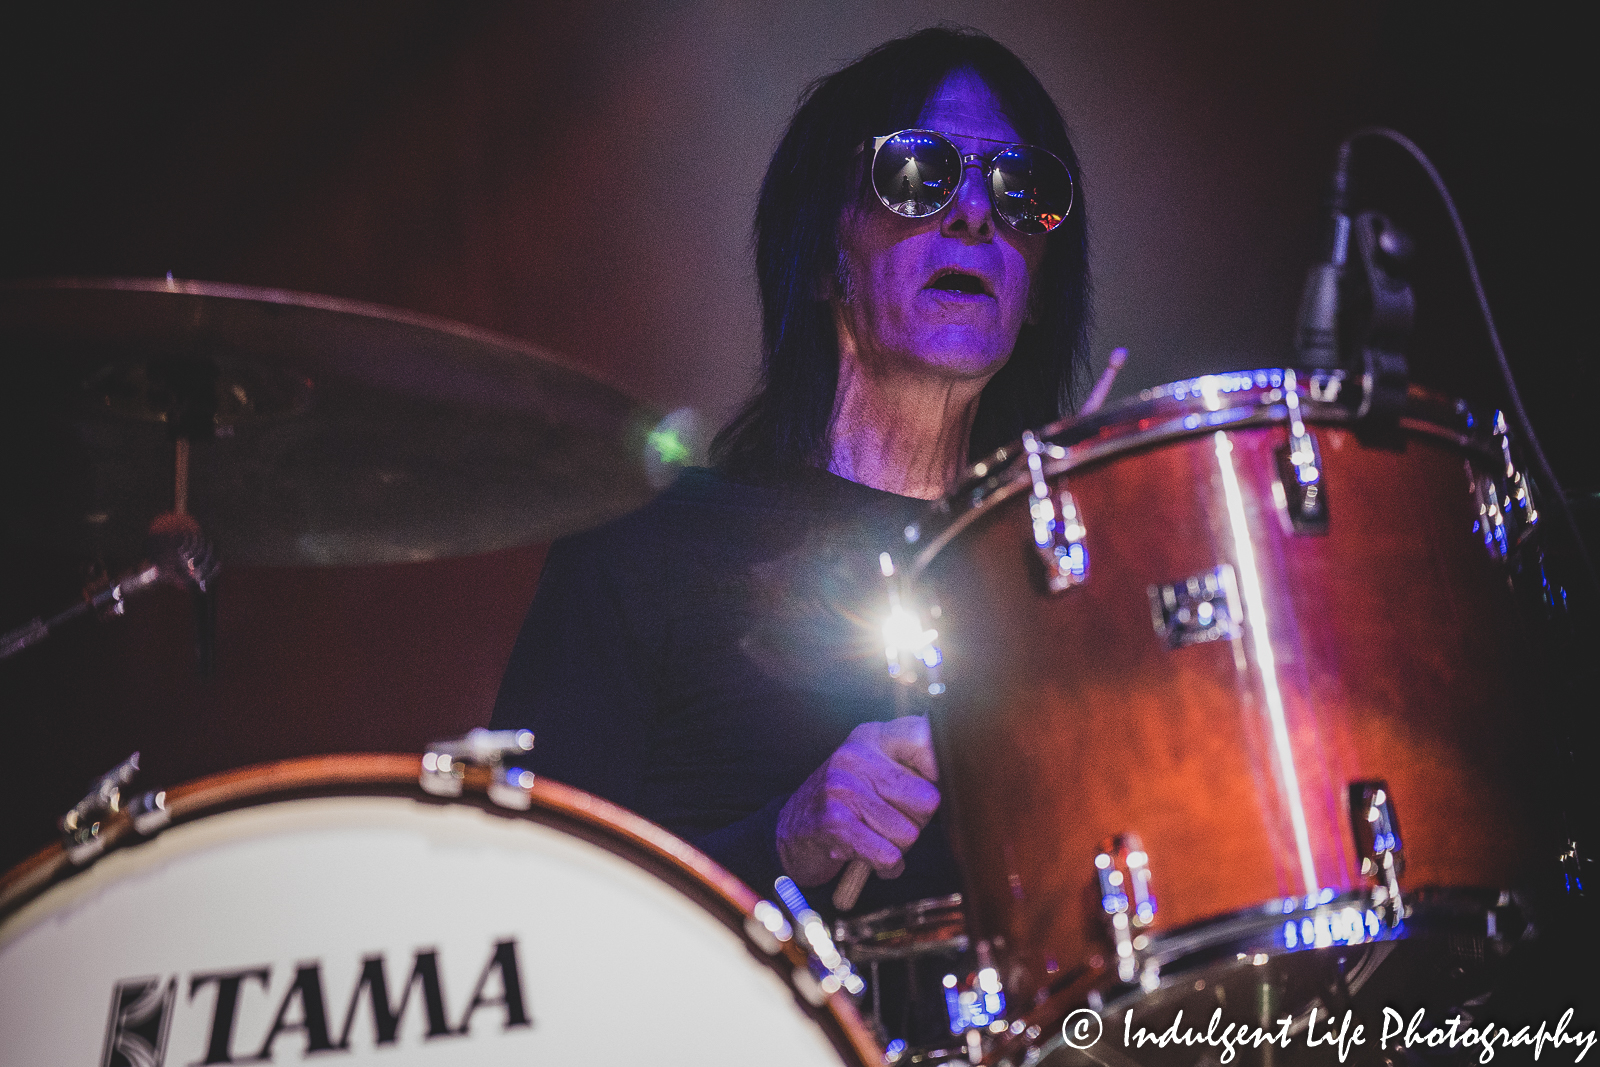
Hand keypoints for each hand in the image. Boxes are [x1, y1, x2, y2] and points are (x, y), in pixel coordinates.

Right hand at [776, 716, 940, 886]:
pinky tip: (871, 857)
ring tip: (876, 838)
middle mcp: (857, 755)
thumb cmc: (846, 805)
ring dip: (898, 848)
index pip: (928, 738)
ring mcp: (843, 787)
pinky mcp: (835, 823)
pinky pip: (888, 855)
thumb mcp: (875, 771)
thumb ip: (915, 766)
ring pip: (909, 833)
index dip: (941, 770)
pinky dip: (886, 866)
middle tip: (892, 821)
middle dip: (917, 822)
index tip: (932, 786)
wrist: (788, 833)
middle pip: (927, 800)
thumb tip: (963, 773)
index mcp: (873, 737)